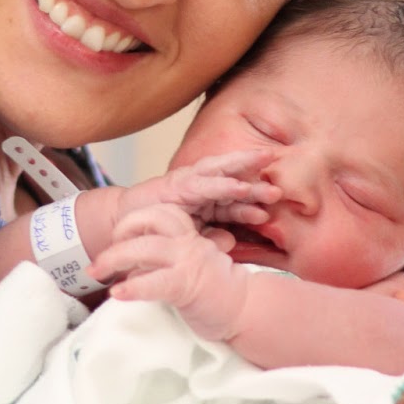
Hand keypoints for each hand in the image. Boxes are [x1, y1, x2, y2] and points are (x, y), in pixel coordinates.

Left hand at [89, 204, 248, 342]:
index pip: (158, 212)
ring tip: (95, 272)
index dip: (133, 221)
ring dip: (114, 258)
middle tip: (96, 261)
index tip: (117, 240)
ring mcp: (189, 261)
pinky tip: (118, 294)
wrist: (245, 309)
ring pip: (145, 247)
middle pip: (147, 222)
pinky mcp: (187, 284)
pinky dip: (133, 287)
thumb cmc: (215, 290)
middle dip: (116, 237)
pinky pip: (155, 282)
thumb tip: (134, 264)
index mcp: (189, 235)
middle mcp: (188, 242)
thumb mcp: (191, 264)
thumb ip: (167, 258)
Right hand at [114, 150, 278, 233]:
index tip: (280, 200)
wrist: (123, 226)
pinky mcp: (176, 185)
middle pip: (233, 177)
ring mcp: (188, 183)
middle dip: (256, 170)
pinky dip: (221, 183)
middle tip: (280, 163)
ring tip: (266, 161)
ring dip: (243, 166)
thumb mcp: (190, 240)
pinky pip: (202, 182)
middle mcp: (200, 188)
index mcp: (207, 202)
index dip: (255, 197)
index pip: (235, 198)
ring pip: (221, 171)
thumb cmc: (158, 232)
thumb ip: (211, 240)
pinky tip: (238, 184)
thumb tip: (232, 242)